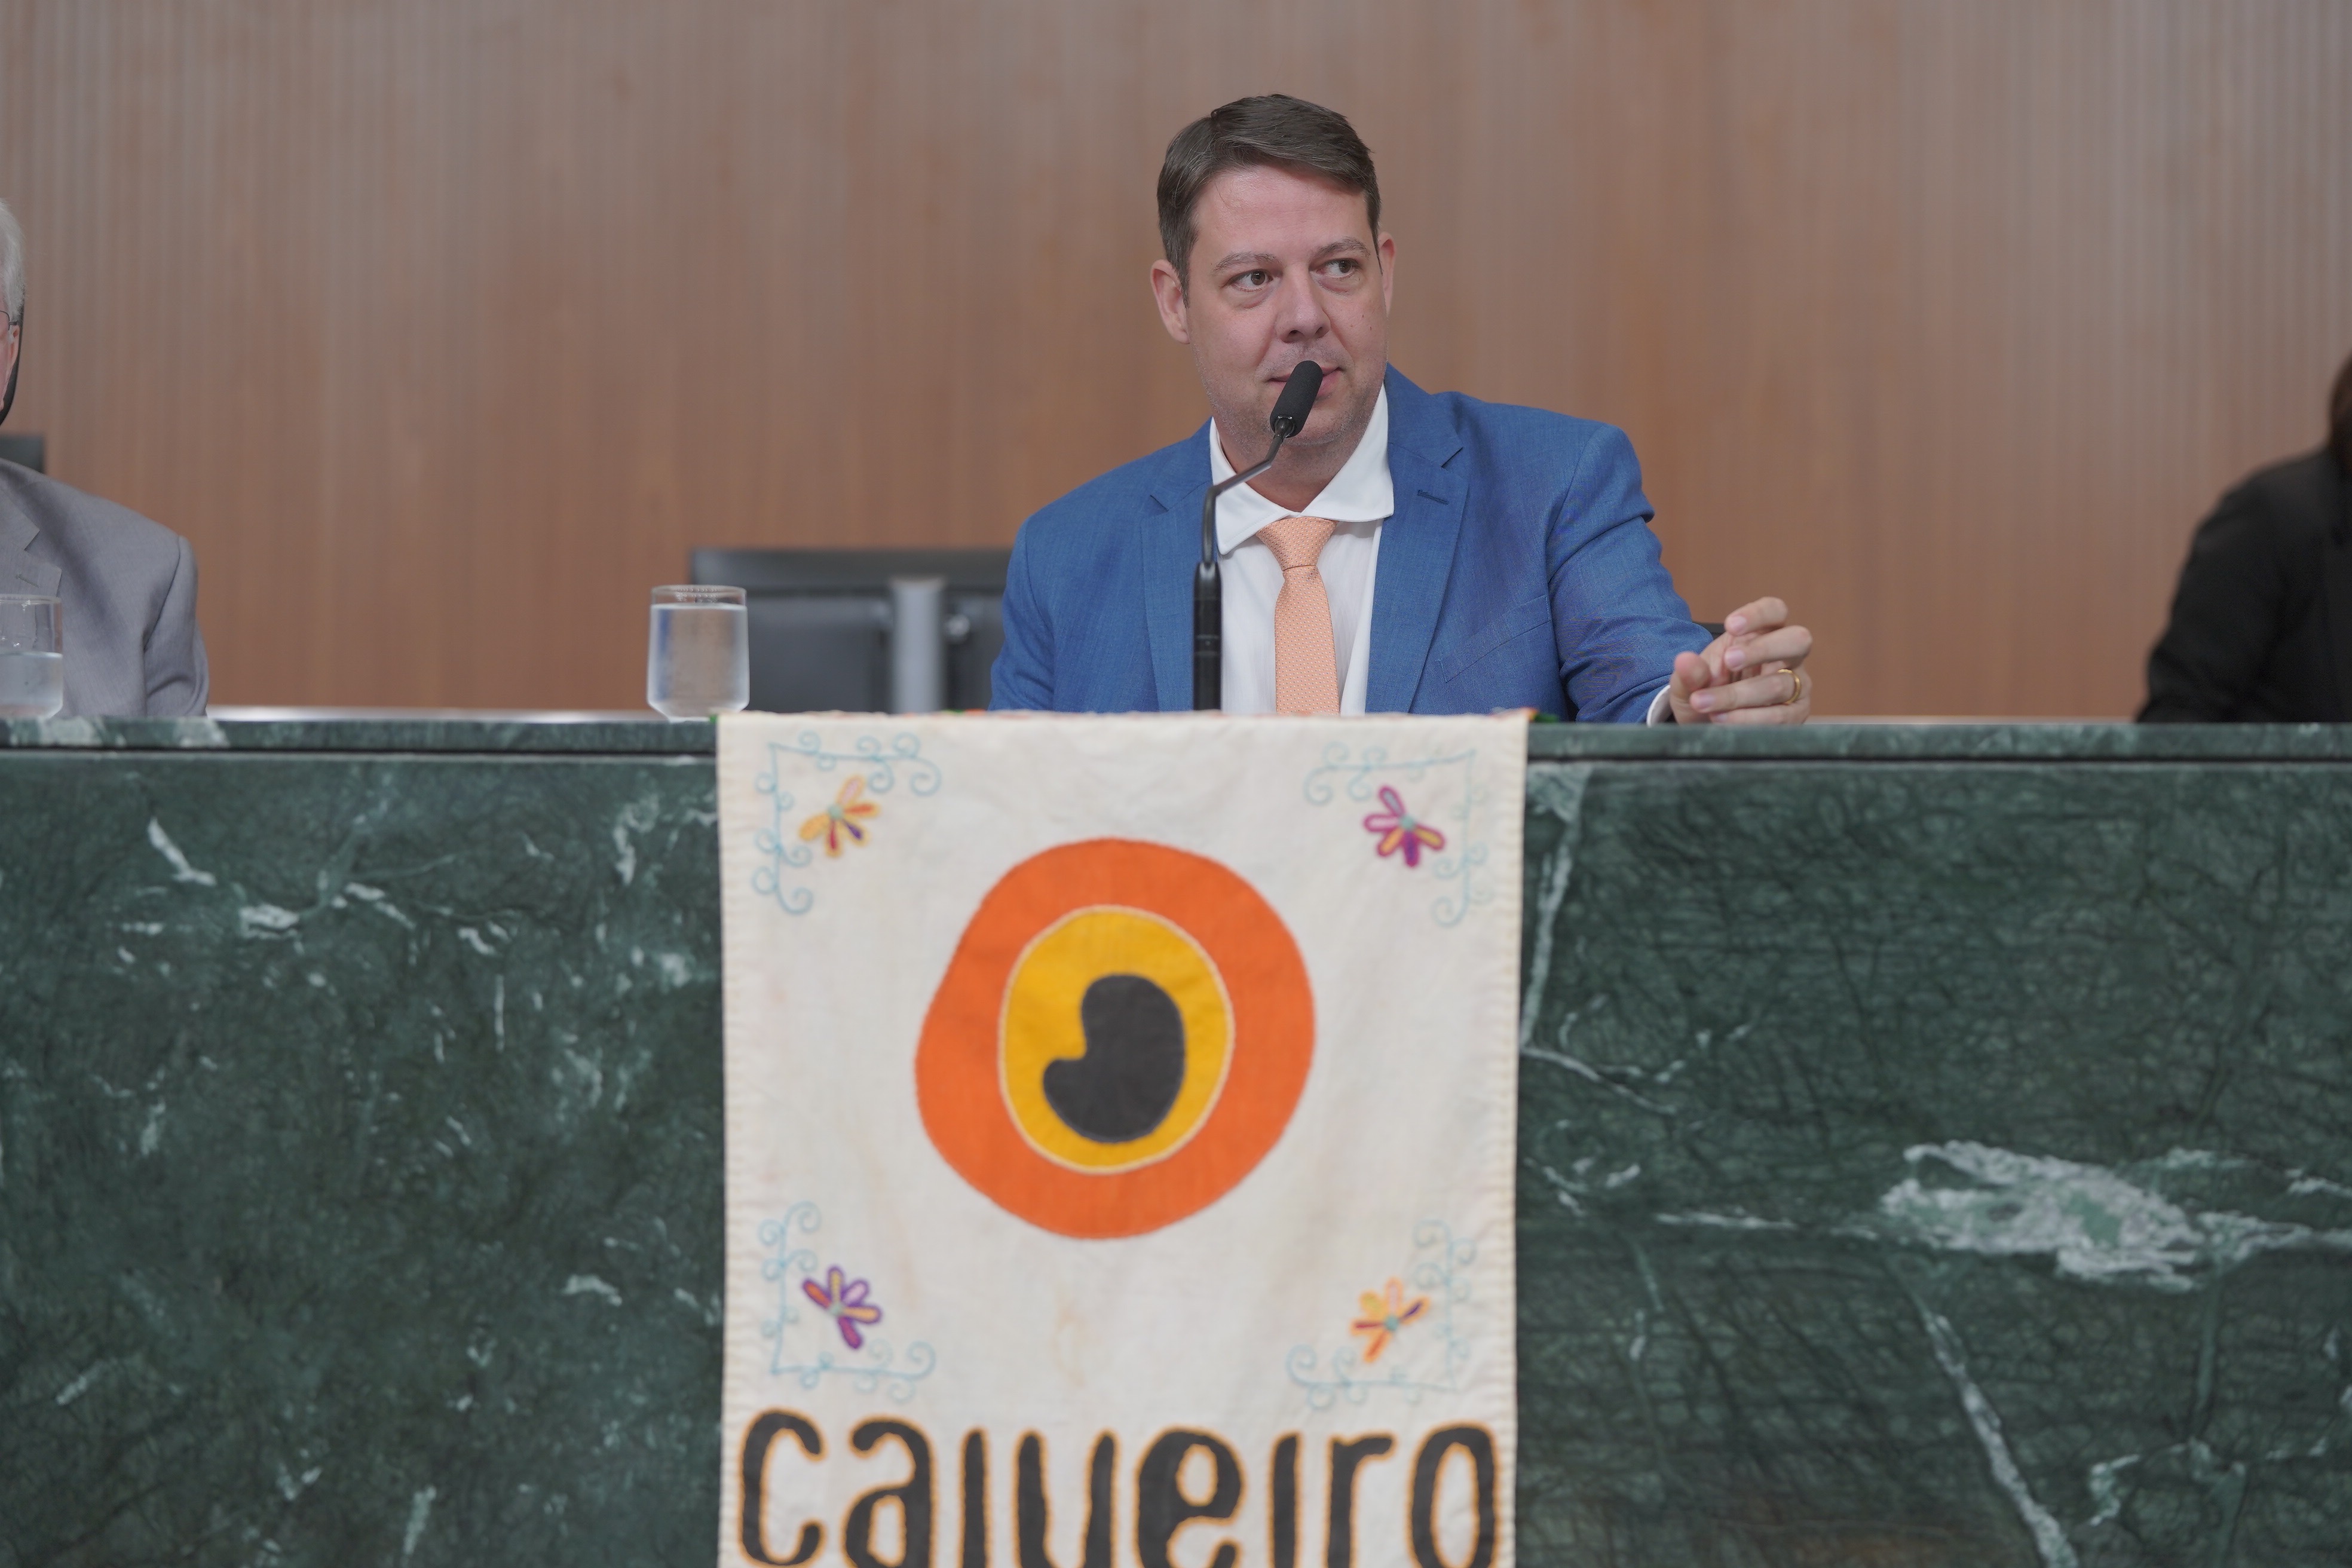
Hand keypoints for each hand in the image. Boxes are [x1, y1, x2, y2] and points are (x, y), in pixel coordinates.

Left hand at [1667, 597, 1813, 724]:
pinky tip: (1722, 720)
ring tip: (1705, 703)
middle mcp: (1787, 656)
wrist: (1705, 726)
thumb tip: (1684, 661)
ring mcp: (1796, 685)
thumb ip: (1690, 672)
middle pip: (1797, 640)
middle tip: (1729, 661)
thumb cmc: (1706, 692)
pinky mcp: (1795, 714)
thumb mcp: (1689, 683)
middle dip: (1762, 650)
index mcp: (1763, 634)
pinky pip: (1780, 716)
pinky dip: (1747, 719)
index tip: (1730, 625)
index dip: (1758, 614)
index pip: (1775, 610)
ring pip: (1779, 684)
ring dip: (1739, 695)